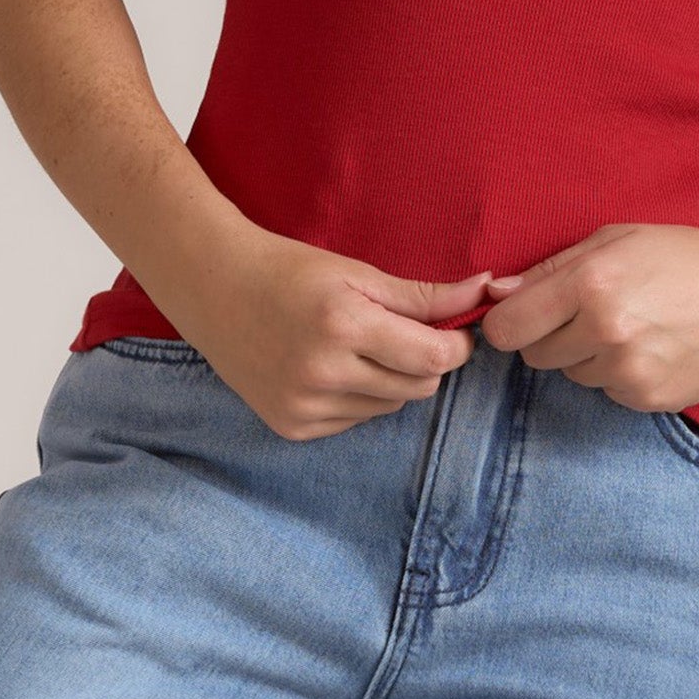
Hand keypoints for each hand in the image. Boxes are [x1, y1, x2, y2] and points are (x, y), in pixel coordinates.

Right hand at [191, 234, 495, 440]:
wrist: (213, 289)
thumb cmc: (289, 272)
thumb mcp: (358, 274)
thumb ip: (424, 295)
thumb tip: (485, 291)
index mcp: (343, 325)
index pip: (433, 358)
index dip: (456, 346)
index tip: (453, 331)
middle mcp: (322, 372)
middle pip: (418, 389)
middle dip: (424, 363)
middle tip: (403, 334)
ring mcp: (303, 406)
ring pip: (388, 407)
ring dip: (390, 381)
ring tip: (357, 347)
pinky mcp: (291, 427)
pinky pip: (354, 421)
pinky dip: (357, 398)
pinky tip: (329, 368)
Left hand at [476, 223, 698, 409]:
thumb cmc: (687, 258)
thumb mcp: (617, 239)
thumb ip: (551, 268)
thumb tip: (496, 293)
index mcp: (592, 282)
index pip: (506, 327)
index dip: (507, 322)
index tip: (521, 315)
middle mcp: (607, 330)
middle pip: (533, 355)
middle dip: (549, 336)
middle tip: (588, 312)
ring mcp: (629, 370)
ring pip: (571, 374)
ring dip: (587, 355)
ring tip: (634, 325)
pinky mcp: (649, 398)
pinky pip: (607, 391)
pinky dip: (619, 374)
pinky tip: (653, 347)